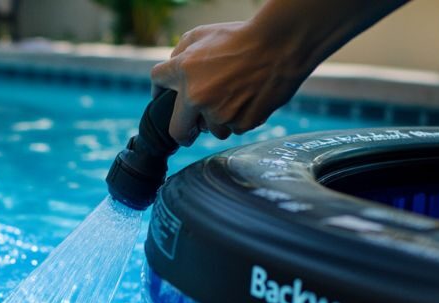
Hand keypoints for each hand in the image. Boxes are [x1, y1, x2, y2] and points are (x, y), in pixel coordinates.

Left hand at [151, 21, 309, 142]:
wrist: (281, 45)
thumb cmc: (243, 37)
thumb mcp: (203, 34)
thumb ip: (181, 51)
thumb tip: (172, 66)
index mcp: (183, 71)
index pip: (157, 82)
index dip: (159, 88)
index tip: (163, 95)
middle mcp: (197, 96)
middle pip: (178, 130)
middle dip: (183, 132)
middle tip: (189, 132)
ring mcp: (219, 113)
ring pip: (212, 130)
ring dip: (218, 120)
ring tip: (233, 100)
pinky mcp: (241, 123)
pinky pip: (235, 128)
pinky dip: (239, 118)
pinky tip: (249, 99)